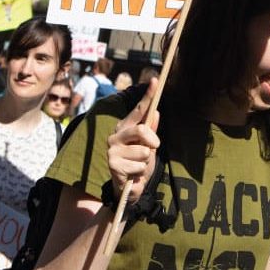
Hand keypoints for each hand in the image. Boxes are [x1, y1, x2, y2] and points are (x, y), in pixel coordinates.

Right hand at [106, 78, 160, 202]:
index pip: (138, 109)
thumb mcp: (149, 147)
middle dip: (152, 142)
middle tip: (153, 149)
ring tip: (138, 166)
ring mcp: (113, 149)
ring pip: (143, 151)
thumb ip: (151, 130)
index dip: (147, 95)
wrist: (130, 189)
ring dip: (146, 162)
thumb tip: (156, 112)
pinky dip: (141, 172)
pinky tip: (132, 174)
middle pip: (142, 130)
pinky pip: (139, 165)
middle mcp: (116, 135)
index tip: (154, 80)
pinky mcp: (113, 164)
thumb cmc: (139, 164)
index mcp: (126, 127)